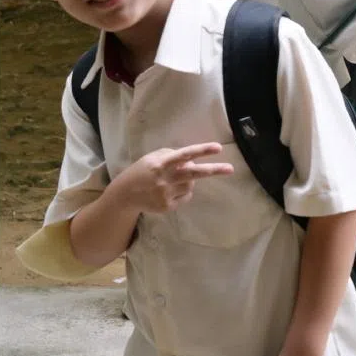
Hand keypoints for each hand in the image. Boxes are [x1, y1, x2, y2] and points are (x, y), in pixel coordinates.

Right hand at [114, 142, 233, 214]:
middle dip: (213, 170)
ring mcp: (166, 194)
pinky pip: (185, 197)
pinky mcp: (167, 207)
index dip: (202, 151)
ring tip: (172, 180)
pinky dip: (182, 192)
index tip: (218, 148)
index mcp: (161, 163)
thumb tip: (192, 159)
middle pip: (193, 174)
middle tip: (230, 169)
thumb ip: (172, 155)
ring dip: (188, 181)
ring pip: (191, 185)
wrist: (124, 195)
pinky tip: (167, 191)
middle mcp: (164, 178)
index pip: (185, 154)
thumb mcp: (153, 158)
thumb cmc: (143, 171)